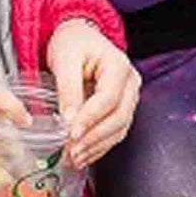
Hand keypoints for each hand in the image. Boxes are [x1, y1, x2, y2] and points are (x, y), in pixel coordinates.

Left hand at [46, 19, 140, 167]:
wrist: (79, 38)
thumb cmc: (73, 44)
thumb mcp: (65, 59)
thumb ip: (68, 88)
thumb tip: (68, 121)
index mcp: (119, 65)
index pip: (109, 98)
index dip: (91, 118)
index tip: (71, 134)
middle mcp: (130, 81)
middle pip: (119, 116)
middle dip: (95, 138)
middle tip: (71, 152)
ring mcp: (129, 96)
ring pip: (120, 127)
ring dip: (97, 146)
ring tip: (74, 158)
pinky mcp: (121, 107)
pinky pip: (115, 131)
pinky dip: (100, 146)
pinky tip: (83, 155)